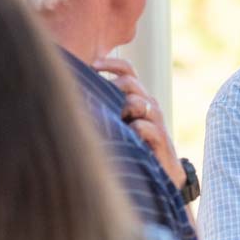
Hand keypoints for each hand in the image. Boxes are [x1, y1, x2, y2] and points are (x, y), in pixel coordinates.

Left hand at [92, 56, 184, 189]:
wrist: (162, 176)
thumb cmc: (134, 150)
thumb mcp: (118, 126)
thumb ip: (106, 109)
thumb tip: (76, 96)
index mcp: (139, 98)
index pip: (128, 71)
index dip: (112, 64)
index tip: (93, 65)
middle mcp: (149, 106)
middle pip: (131, 83)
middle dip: (113, 87)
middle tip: (98, 99)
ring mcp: (156, 121)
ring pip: (138, 102)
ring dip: (122, 109)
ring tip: (114, 121)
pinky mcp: (161, 139)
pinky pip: (144, 126)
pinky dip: (134, 129)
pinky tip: (127, 137)